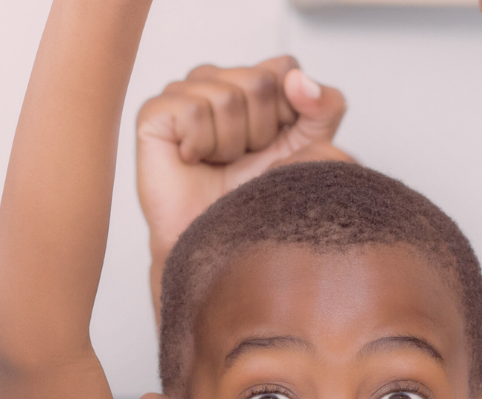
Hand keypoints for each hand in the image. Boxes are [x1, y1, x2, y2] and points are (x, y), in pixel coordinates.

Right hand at [137, 57, 349, 269]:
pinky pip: (193, 110)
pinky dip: (201, 145)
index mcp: (253, 86)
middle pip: (259, 81)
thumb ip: (326, 106)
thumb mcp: (311, 150)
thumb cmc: (260, 202)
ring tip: (218, 165)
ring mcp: (183, 95)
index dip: (287, 113)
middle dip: (260, 133)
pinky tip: (193, 162)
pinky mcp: (155, 114)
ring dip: (231, 145)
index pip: (284, 68)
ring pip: (227, 96)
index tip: (274, 147)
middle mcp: (218, 83)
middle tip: (242, 162)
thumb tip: (299, 79)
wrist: (224, 247)